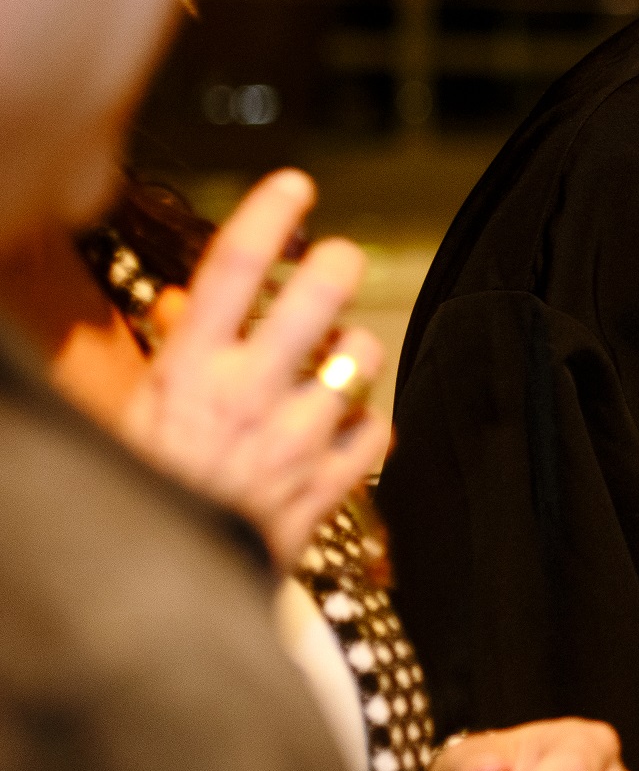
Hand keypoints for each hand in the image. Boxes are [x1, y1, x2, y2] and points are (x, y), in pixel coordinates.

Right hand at [121, 170, 389, 569]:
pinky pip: (377, 432)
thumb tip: (189, 301)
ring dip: (354, 352)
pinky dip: (369, 425)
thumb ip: (168, 349)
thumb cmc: (136, 486)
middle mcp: (247, 393)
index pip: (234, 267)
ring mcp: (294, 439)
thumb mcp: (130, 409)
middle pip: (317, 299)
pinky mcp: (326, 486)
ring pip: (359, 360)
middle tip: (338, 258)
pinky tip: (347, 427)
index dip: (268, 215)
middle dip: (337, 266)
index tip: (294, 186)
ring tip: (335, 359)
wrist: (148, 584)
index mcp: (188, 368)